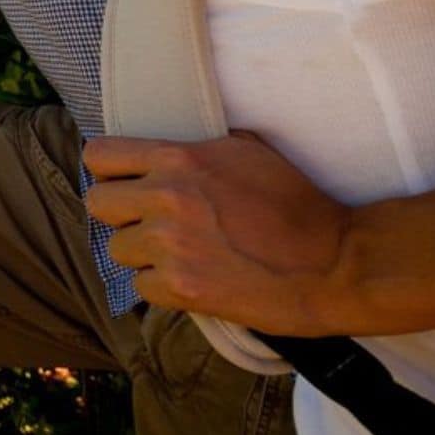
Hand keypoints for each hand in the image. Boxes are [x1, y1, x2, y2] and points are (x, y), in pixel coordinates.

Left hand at [84, 133, 353, 334]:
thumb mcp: (247, 151)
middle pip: (98, 204)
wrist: (336, 262)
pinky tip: (198, 280)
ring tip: (185, 255)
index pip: (99, 155)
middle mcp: (166, 197)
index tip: (127, 184)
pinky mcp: (181, 286)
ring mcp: (170, 244)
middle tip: (153, 225)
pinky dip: (164, 289)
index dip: (110, 172)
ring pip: (118, 250)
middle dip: (122, 216)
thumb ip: (197, 146)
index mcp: (178, 158)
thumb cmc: (297, 205)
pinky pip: (142, 287)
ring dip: (144, 256)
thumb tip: (165, 145)